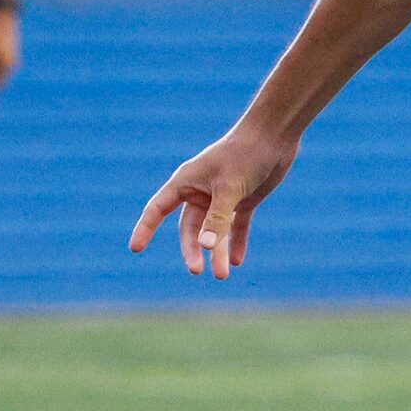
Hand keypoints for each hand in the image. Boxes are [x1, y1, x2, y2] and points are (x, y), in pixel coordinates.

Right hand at [129, 123, 298, 278]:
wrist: (275, 135)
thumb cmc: (246, 155)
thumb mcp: (230, 188)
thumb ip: (218, 219)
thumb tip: (206, 247)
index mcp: (186, 182)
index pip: (157, 209)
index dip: (145, 228)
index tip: (135, 249)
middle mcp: (200, 191)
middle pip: (190, 228)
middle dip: (192, 249)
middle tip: (197, 271)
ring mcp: (222, 196)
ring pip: (214, 231)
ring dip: (218, 251)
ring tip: (223, 275)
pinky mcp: (244, 199)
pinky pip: (236, 226)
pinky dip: (236, 242)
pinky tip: (238, 261)